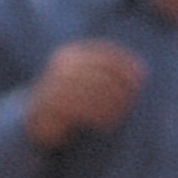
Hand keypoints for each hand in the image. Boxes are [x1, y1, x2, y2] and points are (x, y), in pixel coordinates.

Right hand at [24, 41, 145, 147]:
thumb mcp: (86, 84)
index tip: (142, 75)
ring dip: (110, 103)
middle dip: (120, 86)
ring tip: (121, 114)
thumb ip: (107, 76)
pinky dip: (97, 116)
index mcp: (72, 55)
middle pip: (99, 72)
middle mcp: (61, 66)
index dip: (125, 63)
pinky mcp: (48, 105)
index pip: (103, 53)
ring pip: (90, 90)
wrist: (36, 122)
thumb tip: (142, 72)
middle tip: (133, 99)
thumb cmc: (70, 104)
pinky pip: (78, 108)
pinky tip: (108, 124)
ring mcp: (52, 83)